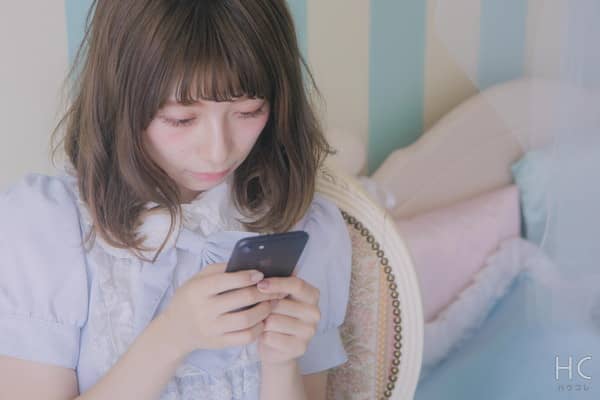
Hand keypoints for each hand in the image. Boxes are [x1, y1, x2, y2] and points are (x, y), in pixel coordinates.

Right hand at [160, 263, 284, 356]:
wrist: (174, 330)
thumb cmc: (190, 298)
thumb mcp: (197, 279)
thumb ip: (220, 270)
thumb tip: (248, 263)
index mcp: (199, 290)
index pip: (226, 281)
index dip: (247, 276)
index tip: (261, 275)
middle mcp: (205, 310)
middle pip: (242, 299)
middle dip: (263, 292)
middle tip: (275, 288)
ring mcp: (212, 328)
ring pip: (247, 319)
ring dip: (264, 310)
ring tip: (272, 303)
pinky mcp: (219, 343)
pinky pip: (245, 337)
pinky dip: (258, 328)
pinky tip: (263, 320)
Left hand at [255, 271, 320, 365]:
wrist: (277, 347)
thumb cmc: (276, 315)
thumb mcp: (279, 297)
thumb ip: (277, 285)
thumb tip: (262, 272)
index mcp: (312, 295)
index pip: (296, 285)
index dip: (277, 284)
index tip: (260, 284)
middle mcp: (315, 313)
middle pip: (281, 304)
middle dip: (264, 306)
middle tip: (257, 309)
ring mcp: (309, 331)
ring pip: (273, 321)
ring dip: (261, 322)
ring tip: (261, 323)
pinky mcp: (299, 347)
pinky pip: (271, 337)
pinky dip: (262, 336)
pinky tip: (265, 335)